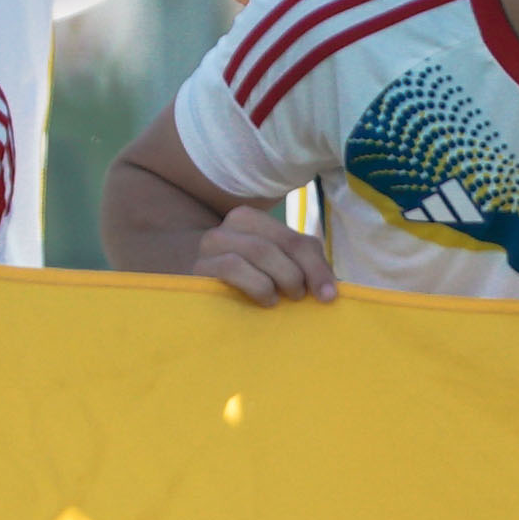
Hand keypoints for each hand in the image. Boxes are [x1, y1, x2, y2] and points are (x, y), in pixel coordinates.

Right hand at [199, 203, 340, 305]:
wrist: (187, 286)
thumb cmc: (239, 281)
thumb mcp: (271, 268)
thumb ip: (299, 268)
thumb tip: (332, 288)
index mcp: (254, 220)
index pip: (296, 239)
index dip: (318, 267)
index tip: (330, 296)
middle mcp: (232, 224)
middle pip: (281, 243)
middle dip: (300, 274)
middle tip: (302, 298)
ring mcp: (213, 243)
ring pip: (259, 250)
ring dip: (281, 278)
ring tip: (281, 299)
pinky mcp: (199, 266)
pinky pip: (233, 267)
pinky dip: (257, 284)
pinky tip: (265, 299)